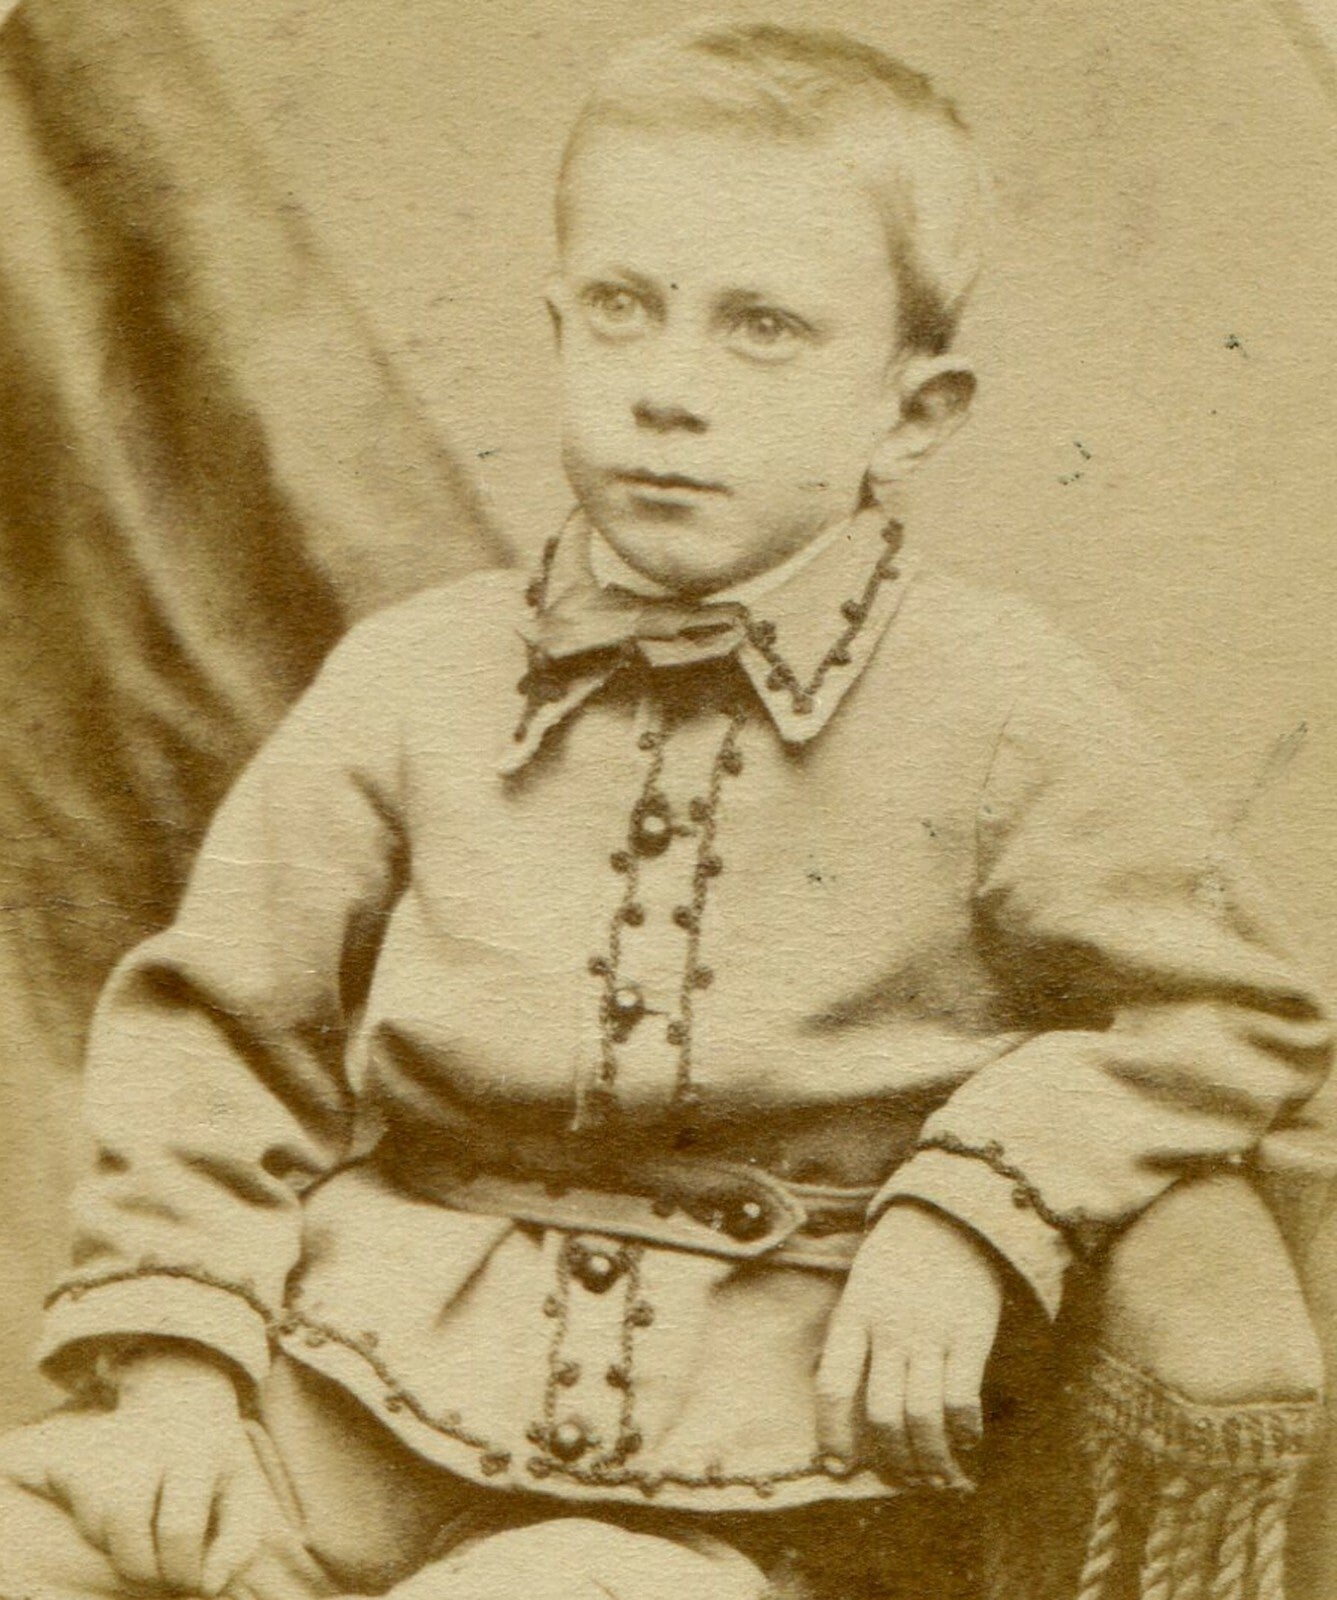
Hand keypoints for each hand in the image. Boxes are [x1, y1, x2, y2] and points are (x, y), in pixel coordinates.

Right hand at [41, 1344, 270, 1594]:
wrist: (181, 1399)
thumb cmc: (216, 1461)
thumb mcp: (245, 1491)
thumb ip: (240, 1543)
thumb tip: (211, 1585)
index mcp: (197, 1448)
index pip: (179, 1527)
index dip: (183, 1571)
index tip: (193, 1580)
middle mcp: (148, 1438)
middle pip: (124, 1522)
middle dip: (143, 1569)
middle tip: (162, 1573)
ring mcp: (107, 1444)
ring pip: (95, 1523)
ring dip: (120, 1550)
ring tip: (148, 1542)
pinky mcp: (79, 1453)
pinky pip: (73, 1512)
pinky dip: (96, 1533)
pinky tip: (123, 1520)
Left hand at [816, 1203, 1003, 1488]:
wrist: (951, 1217)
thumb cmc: (898, 1259)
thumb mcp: (860, 1288)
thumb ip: (852, 1337)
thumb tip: (840, 1400)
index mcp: (854, 1316)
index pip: (833, 1385)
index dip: (832, 1433)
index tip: (837, 1468)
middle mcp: (888, 1329)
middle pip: (881, 1414)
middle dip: (891, 1459)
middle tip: (901, 1480)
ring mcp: (930, 1332)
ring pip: (922, 1416)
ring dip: (929, 1458)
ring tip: (936, 1478)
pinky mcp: (969, 1334)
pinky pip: (962, 1397)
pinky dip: (964, 1430)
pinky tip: (967, 1442)